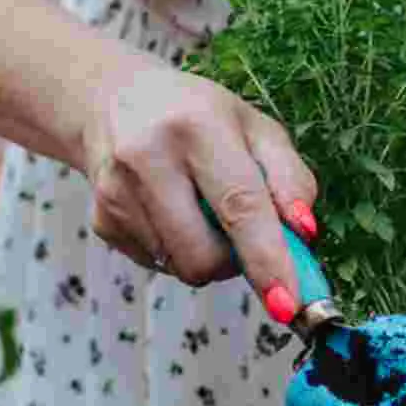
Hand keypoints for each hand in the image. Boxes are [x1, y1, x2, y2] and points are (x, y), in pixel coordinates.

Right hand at [82, 62, 317, 321]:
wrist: (115, 101)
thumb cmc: (201, 118)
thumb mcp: (257, 130)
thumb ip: (291, 180)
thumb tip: (305, 233)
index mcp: (197, 125)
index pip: (239, 204)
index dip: (267, 259)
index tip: (287, 304)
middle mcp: (147, 155)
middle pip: (204, 255)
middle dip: (235, 262)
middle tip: (240, 231)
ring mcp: (115, 191)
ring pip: (182, 267)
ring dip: (206, 254)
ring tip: (199, 208)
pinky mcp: (100, 219)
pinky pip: (159, 265)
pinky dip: (177, 250)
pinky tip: (169, 210)